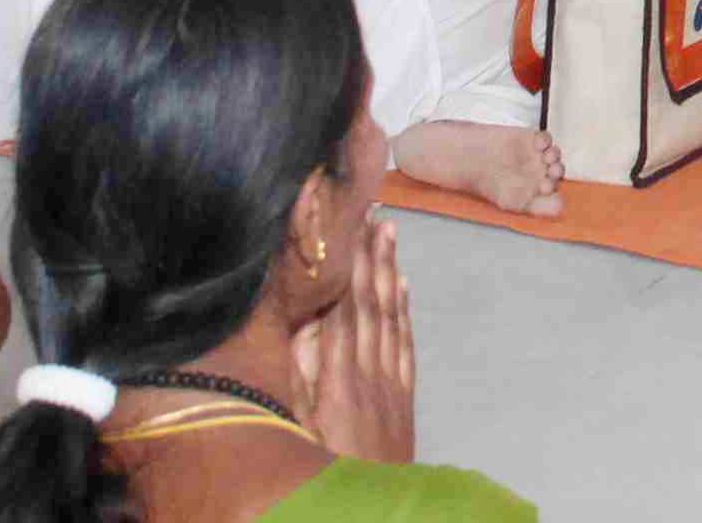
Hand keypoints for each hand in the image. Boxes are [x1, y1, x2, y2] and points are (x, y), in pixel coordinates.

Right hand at [287, 217, 421, 463]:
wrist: (369, 514)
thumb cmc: (317, 472)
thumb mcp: (295, 427)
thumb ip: (296, 376)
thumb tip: (300, 320)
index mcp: (337, 378)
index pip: (342, 307)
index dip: (346, 263)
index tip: (347, 223)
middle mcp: (368, 373)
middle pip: (369, 303)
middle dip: (369, 255)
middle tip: (373, 209)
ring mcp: (390, 386)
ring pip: (391, 316)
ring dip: (389, 271)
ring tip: (389, 232)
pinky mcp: (403, 401)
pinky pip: (406, 346)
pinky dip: (405, 312)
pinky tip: (404, 286)